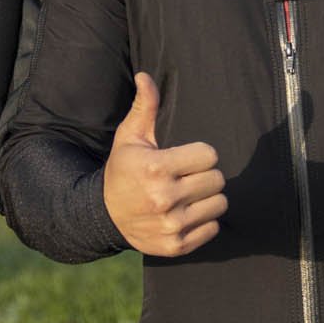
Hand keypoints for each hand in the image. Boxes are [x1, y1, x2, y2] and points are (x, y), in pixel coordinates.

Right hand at [102, 72, 225, 256]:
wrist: (104, 215)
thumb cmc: (123, 170)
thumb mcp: (130, 138)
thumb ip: (145, 107)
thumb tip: (146, 76)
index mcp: (155, 168)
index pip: (209, 156)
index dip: (200, 154)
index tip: (186, 157)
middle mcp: (164, 198)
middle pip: (217, 180)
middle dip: (205, 175)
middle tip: (189, 176)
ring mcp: (171, 225)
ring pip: (220, 204)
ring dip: (208, 198)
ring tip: (189, 195)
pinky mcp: (176, 246)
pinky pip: (213, 229)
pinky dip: (205, 221)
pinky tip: (187, 213)